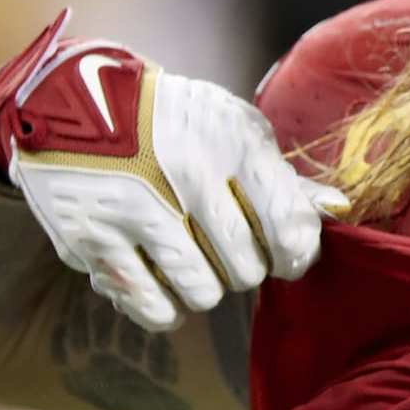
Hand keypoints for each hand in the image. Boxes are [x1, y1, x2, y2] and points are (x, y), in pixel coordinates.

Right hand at [0, 10, 345, 330]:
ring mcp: (134, 211)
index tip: (286, 256)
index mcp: (231, 143)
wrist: (72, 102)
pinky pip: (152, 307)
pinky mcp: (92, 240)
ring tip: (193, 261)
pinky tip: (162, 281)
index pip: (290, 228)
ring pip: (203, 293)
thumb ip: (282, 177)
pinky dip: (164, 306)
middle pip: (247, 269)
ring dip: (205, 286)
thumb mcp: (233, 128)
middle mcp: (185, 176)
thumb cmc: (171, 120)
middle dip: (245, 268)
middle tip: (227, 249)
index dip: (297, 255)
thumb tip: (337, 211)